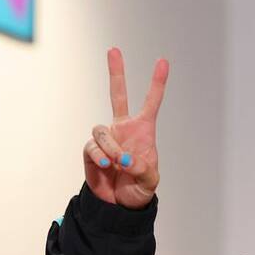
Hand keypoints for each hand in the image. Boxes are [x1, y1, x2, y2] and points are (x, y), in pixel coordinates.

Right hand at [83, 47, 168, 209]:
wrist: (120, 204)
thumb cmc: (139, 188)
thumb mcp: (150, 181)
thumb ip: (142, 169)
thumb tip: (125, 159)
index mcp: (143, 131)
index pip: (151, 103)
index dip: (157, 83)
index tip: (163, 61)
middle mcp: (123, 129)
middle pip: (117, 95)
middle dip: (116, 72)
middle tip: (113, 49)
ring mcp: (106, 138)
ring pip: (101, 130)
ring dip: (109, 147)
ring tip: (116, 163)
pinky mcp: (91, 151)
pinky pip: (93, 147)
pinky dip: (100, 157)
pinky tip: (107, 166)